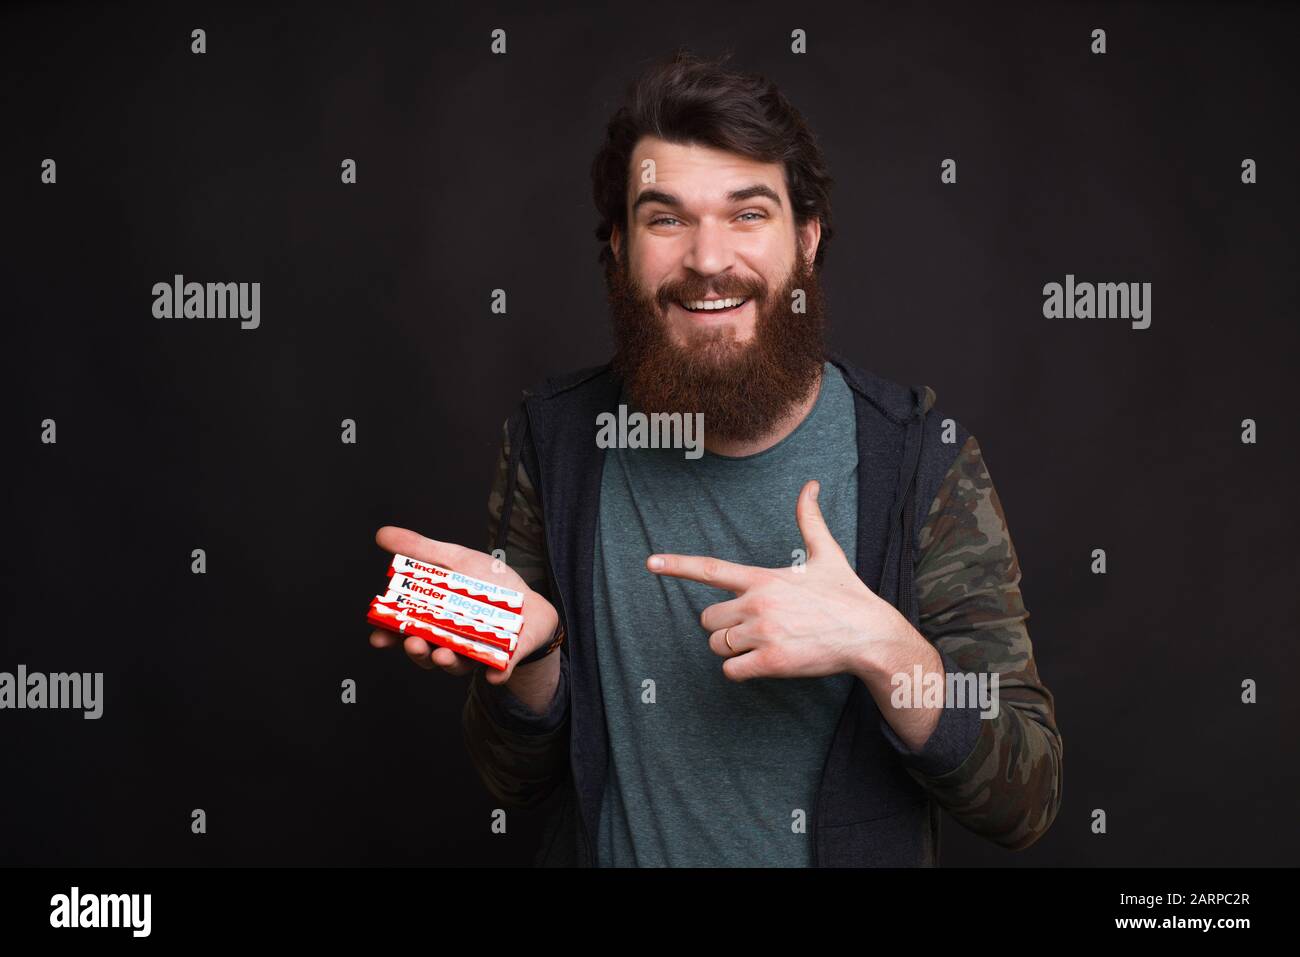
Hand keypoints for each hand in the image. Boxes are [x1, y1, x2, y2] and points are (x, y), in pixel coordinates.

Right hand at [368, 526, 559, 684]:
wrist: (529, 599)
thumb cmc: (486, 582)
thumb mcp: (454, 559)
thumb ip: (420, 550)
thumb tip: (382, 535)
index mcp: (433, 621)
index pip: (404, 632)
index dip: (389, 636)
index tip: (378, 636)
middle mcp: (450, 642)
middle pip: (427, 652)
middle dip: (417, 651)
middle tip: (414, 642)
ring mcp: (476, 653)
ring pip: (458, 664)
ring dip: (448, 662)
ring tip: (443, 653)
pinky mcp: (506, 659)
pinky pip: (500, 670)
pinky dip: (497, 673)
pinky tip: (495, 674)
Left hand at [646, 480, 909, 681]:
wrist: (869, 635)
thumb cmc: (846, 595)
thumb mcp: (826, 554)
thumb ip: (809, 520)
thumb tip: (810, 485)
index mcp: (763, 578)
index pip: (711, 569)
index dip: (677, 565)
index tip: (651, 563)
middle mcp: (757, 604)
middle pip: (707, 619)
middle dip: (722, 625)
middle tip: (752, 626)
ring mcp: (763, 634)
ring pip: (717, 646)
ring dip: (731, 649)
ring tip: (762, 643)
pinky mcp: (771, 661)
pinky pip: (731, 670)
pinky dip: (740, 670)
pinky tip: (762, 663)